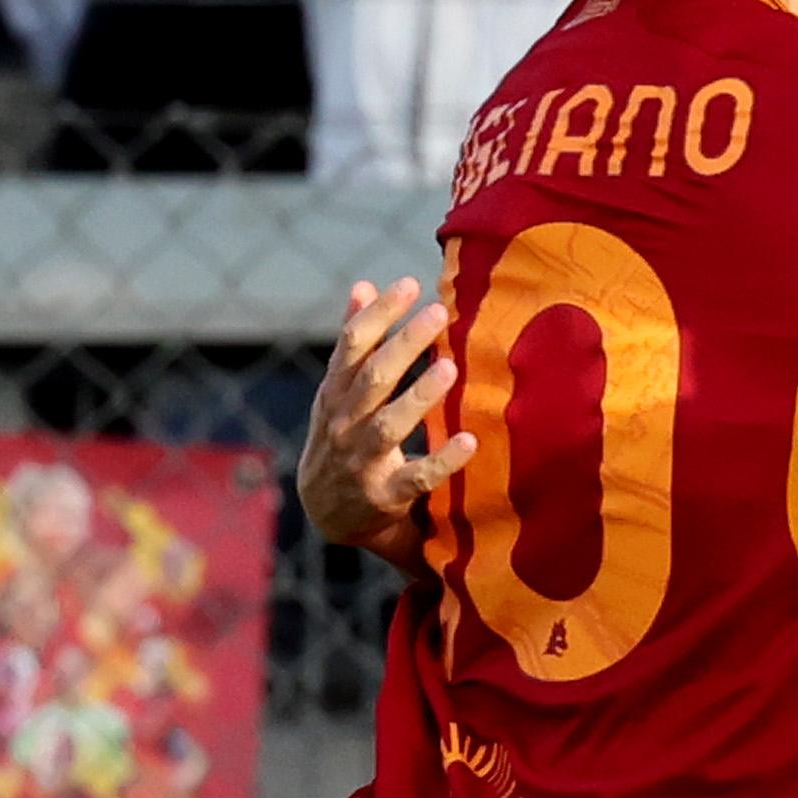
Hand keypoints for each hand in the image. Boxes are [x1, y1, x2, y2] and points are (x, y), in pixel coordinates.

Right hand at [299, 278, 476, 560]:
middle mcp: (344, 423)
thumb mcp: (338, 392)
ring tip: (450, 368)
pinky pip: (417, 477)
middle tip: (439, 312)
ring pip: (389, 424)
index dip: (378, 314)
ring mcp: (362, 461)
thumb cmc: (343, 437)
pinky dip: (443, 460)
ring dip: (419, 397)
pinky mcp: (385, 495)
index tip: (410, 284)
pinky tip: (469, 441)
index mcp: (335, 393)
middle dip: (404, 344)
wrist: (328, 513)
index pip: (352, 346)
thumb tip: (363, 286)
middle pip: (373, 378)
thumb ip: (355, 344)